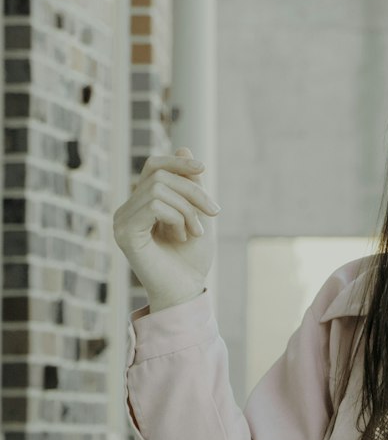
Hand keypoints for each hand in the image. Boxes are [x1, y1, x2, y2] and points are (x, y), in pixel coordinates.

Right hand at [112, 147, 220, 310]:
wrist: (186, 292)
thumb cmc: (191, 258)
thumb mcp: (198, 213)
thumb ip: (189, 184)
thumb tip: (183, 147)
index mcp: (141, 203)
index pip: (153, 166)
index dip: (177, 161)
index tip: (203, 168)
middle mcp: (126, 210)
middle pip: (160, 175)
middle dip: (193, 191)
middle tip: (213, 213)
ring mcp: (121, 221)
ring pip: (159, 189)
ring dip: (188, 208)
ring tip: (195, 232)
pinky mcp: (124, 233)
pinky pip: (154, 205)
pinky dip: (177, 216)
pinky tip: (183, 236)